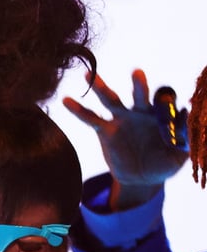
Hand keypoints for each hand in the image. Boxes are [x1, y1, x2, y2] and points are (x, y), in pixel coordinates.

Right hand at [62, 70, 188, 208]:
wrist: (143, 178)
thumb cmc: (165, 163)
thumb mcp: (179, 155)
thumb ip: (184, 138)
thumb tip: (184, 114)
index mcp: (161, 114)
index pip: (165, 103)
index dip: (168, 106)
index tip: (173, 114)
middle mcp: (141, 112)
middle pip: (139, 95)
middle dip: (139, 85)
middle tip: (137, 73)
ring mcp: (121, 119)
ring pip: (111, 100)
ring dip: (100, 87)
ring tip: (89, 75)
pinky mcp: (105, 131)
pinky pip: (90, 119)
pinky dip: (78, 110)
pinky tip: (67, 100)